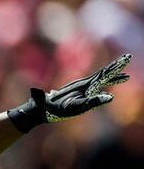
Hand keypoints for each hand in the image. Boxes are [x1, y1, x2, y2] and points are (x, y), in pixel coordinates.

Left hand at [8, 53, 132, 132]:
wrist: (39, 109)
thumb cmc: (56, 110)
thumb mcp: (74, 107)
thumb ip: (91, 102)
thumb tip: (108, 97)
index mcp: (83, 85)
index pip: (103, 74)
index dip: (114, 68)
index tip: (125, 60)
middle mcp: (81, 84)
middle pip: (102, 74)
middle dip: (116, 68)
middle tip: (128, 58)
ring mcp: (79, 88)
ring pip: (98, 80)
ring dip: (111, 77)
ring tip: (124, 76)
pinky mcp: (76, 94)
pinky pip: (92, 88)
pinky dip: (102, 85)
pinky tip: (106, 89)